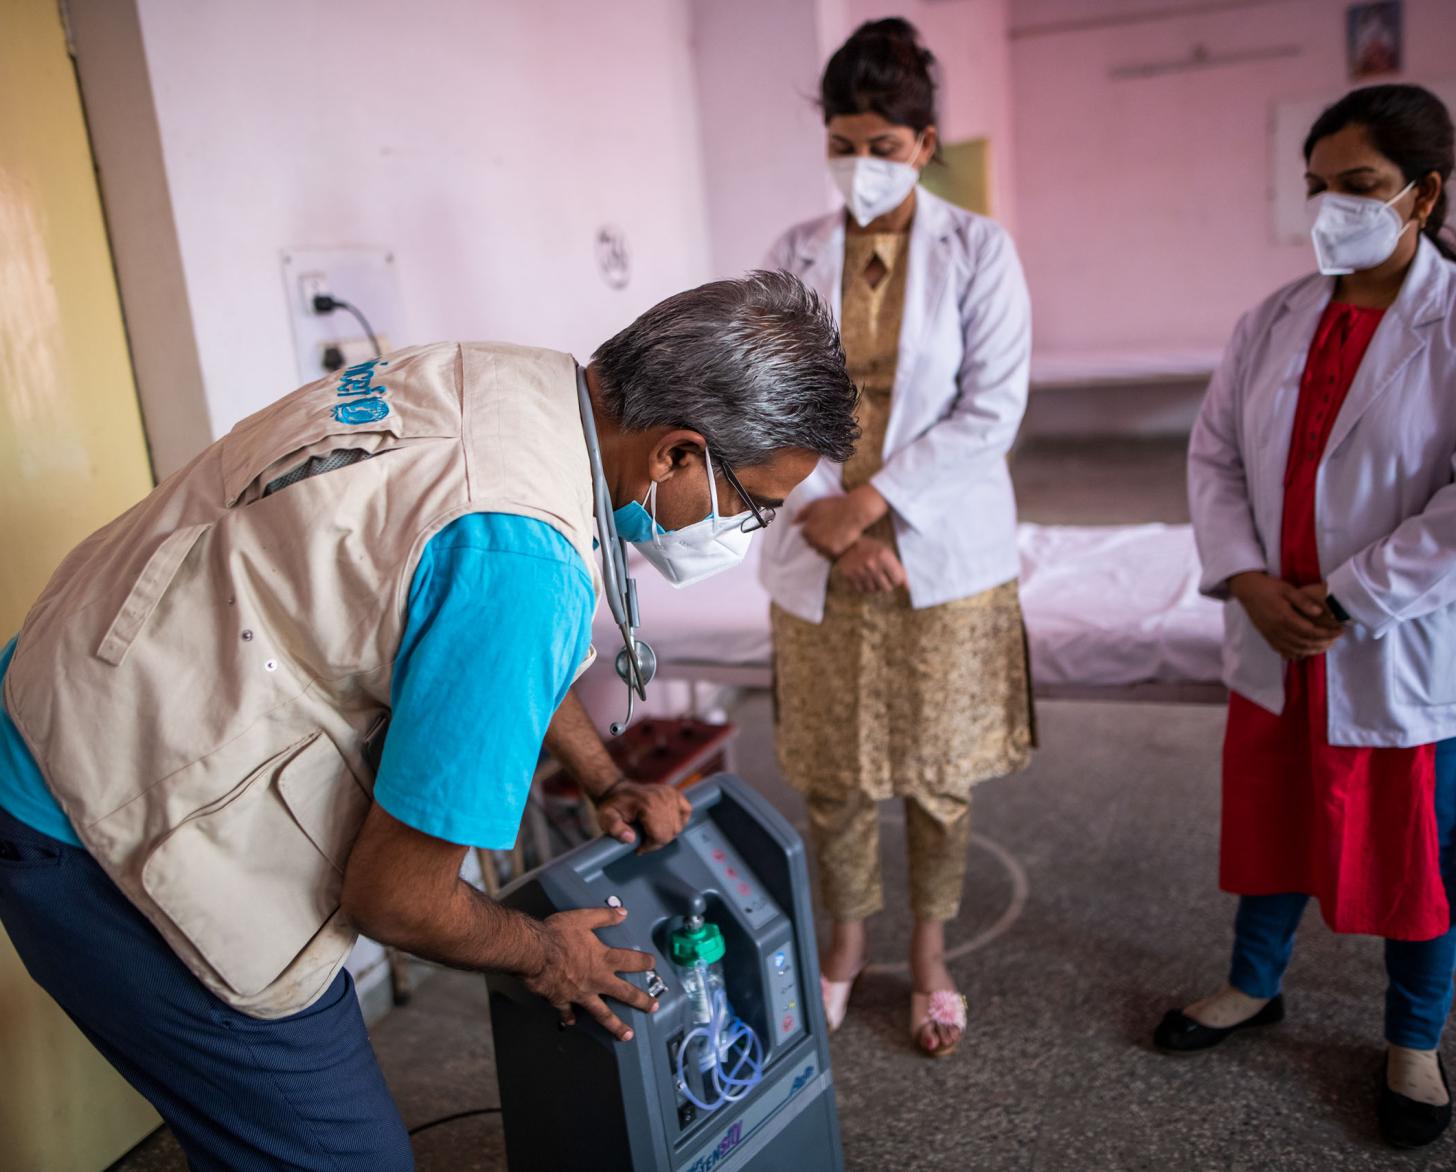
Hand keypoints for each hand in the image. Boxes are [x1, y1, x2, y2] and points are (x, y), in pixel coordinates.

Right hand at [525, 905, 657, 1040]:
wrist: (533, 953)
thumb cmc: (557, 935)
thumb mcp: (582, 918)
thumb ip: (603, 916)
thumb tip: (622, 913)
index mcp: (603, 959)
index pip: (630, 961)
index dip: (644, 962)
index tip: (653, 965)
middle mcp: (596, 980)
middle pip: (624, 993)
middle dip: (641, 1001)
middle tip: (653, 1007)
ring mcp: (580, 994)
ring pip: (602, 1014)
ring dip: (616, 1025)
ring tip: (627, 1035)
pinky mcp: (562, 1001)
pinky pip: (568, 1012)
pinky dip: (570, 1017)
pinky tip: (573, 1021)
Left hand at [595, 779, 691, 852]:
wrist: (617, 789)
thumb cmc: (613, 806)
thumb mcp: (607, 818)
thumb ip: (616, 830)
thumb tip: (631, 839)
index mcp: (647, 804)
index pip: (661, 835)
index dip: (650, 846)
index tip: (638, 847)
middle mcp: (662, 797)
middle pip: (671, 832)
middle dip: (657, 841)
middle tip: (644, 840)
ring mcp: (670, 793)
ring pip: (679, 825)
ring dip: (667, 832)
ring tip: (651, 831)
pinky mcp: (674, 792)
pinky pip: (687, 811)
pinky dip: (680, 820)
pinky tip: (666, 822)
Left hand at [795, 486, 886, 558]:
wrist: (854, 511)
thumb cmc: (835, 506)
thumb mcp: (815, 505)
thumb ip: (802, 514)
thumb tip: (793, 523)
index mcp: (806, 530)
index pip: (806, 536)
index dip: (815, 530)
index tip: (823, 526)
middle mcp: (812, 540)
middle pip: (813, 544)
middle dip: (820, 539)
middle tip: (831, 531)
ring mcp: (823, 547)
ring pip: (822, 551)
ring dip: (827, 546)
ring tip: (836, 536)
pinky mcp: (834, 551)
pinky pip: (831, 554)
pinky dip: (835, 549)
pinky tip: (841, 541)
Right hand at [833, 536, 907, 593]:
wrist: (847, 543)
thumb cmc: (871, 547)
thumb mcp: (887, 552)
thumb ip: (899, 569)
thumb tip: (908, 588)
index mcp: (883, 555)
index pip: (897, 579)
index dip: (896, 579)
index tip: (892, 576)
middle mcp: (872, 564)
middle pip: (887, 588)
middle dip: (887, 584)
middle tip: (882, 576)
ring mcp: (860, 570)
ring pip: (874, 590)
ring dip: (875, 585)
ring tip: (872, 575)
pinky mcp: (850, 576)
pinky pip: (862, 590)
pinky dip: (865, 587)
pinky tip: (864, 577)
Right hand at [1230, 572, 1345, 659]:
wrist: (1247, 590)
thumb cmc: (1269, 587)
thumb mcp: (1288, 589)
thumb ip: (1303, 601)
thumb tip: (1319, 613)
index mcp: (1284, 617)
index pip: (1311, 631)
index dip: (1327, 633)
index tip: (1340, 631)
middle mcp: (1277, 630)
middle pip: (1305, 643)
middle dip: (1323, 643)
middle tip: (1336, 638)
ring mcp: (1271, 635)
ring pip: (1295, 650)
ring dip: (1312, 650)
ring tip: (1325, 645)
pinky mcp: (1267, 637)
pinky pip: (1283, 651)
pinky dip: (1296, 654)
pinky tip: (1305, 652)